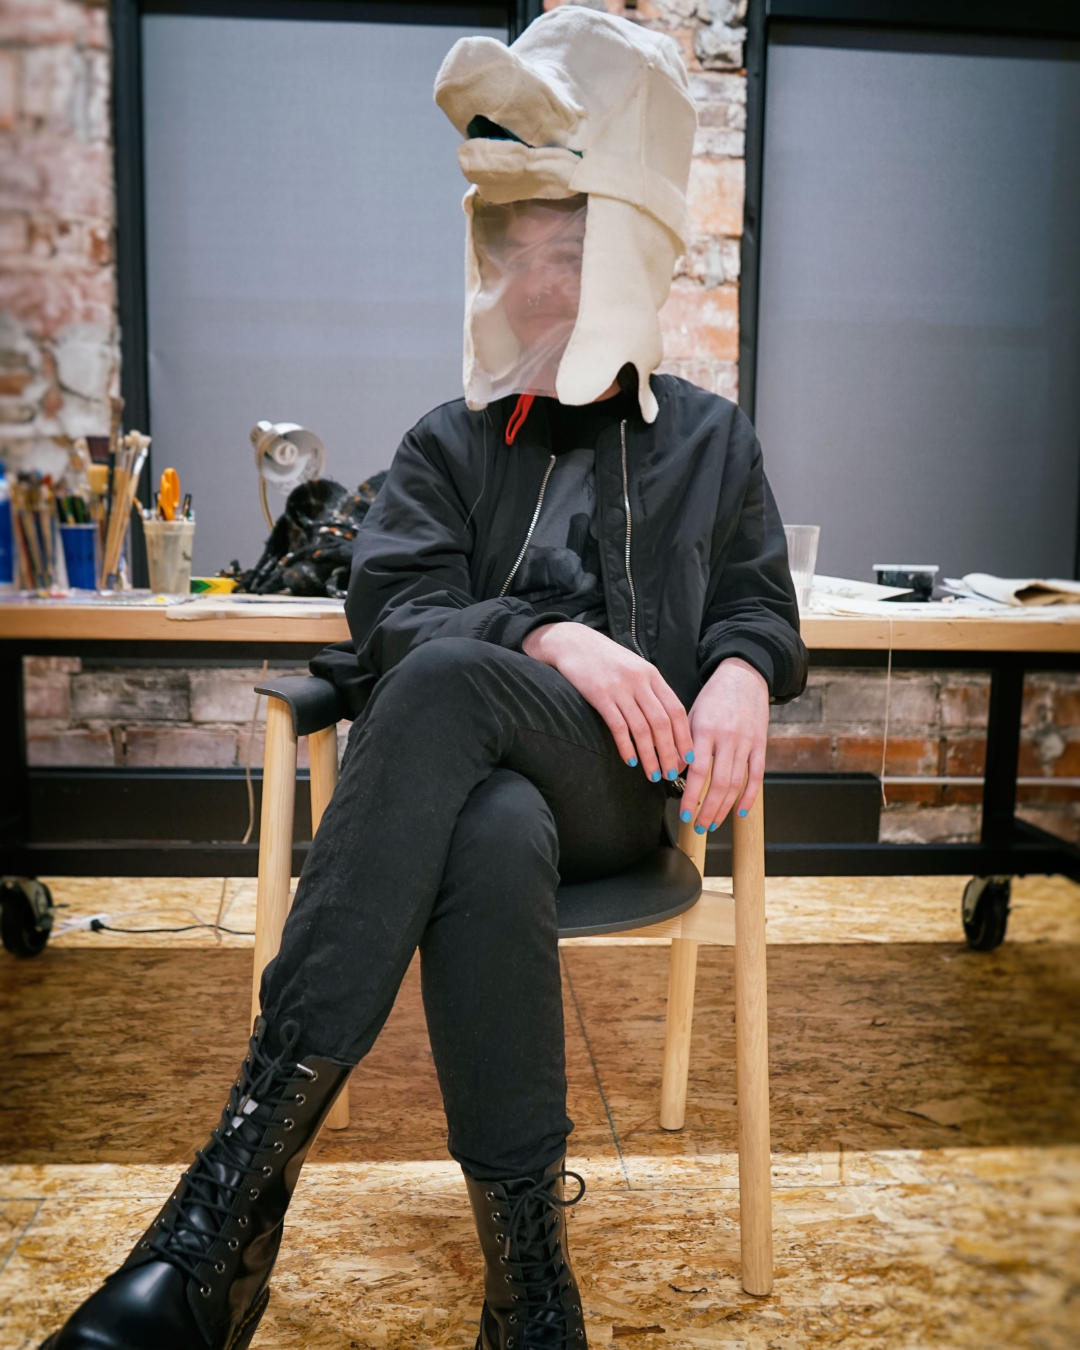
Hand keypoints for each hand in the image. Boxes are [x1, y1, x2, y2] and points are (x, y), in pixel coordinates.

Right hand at [522, 622, 692, 780]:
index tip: (687, 758)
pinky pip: (618, 726)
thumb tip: (664, 724)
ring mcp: (619, 688)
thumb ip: (648, 690)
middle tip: (672, 774)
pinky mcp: (599, 695)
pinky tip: (631, 761)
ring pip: (642, 728)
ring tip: (653, 775)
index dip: (684, 736)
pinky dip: (626, 747)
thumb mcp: (633, 668)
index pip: (676, 709)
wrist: (572, 642)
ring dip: (650, 756)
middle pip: (662, 723)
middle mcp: (639, 681)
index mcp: (651, 674)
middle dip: (669, 752)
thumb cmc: (603, 659)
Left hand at [679, 657, 768, 833]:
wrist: (744, 676)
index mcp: (706, 730)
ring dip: (724, 808)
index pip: (697, 771)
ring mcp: (747, 743)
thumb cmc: (714, 696)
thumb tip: (674, 770)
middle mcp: (728, 738)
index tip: (684, 812)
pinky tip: (740, 811)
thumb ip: (684, 742)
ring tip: (713, 823)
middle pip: (719, 783)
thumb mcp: (691, 714)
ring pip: (737, 783)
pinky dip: (750, 796)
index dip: (691, 795)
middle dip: (708, 809)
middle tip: (698, 826)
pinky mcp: (761, 745)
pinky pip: (757, 775)